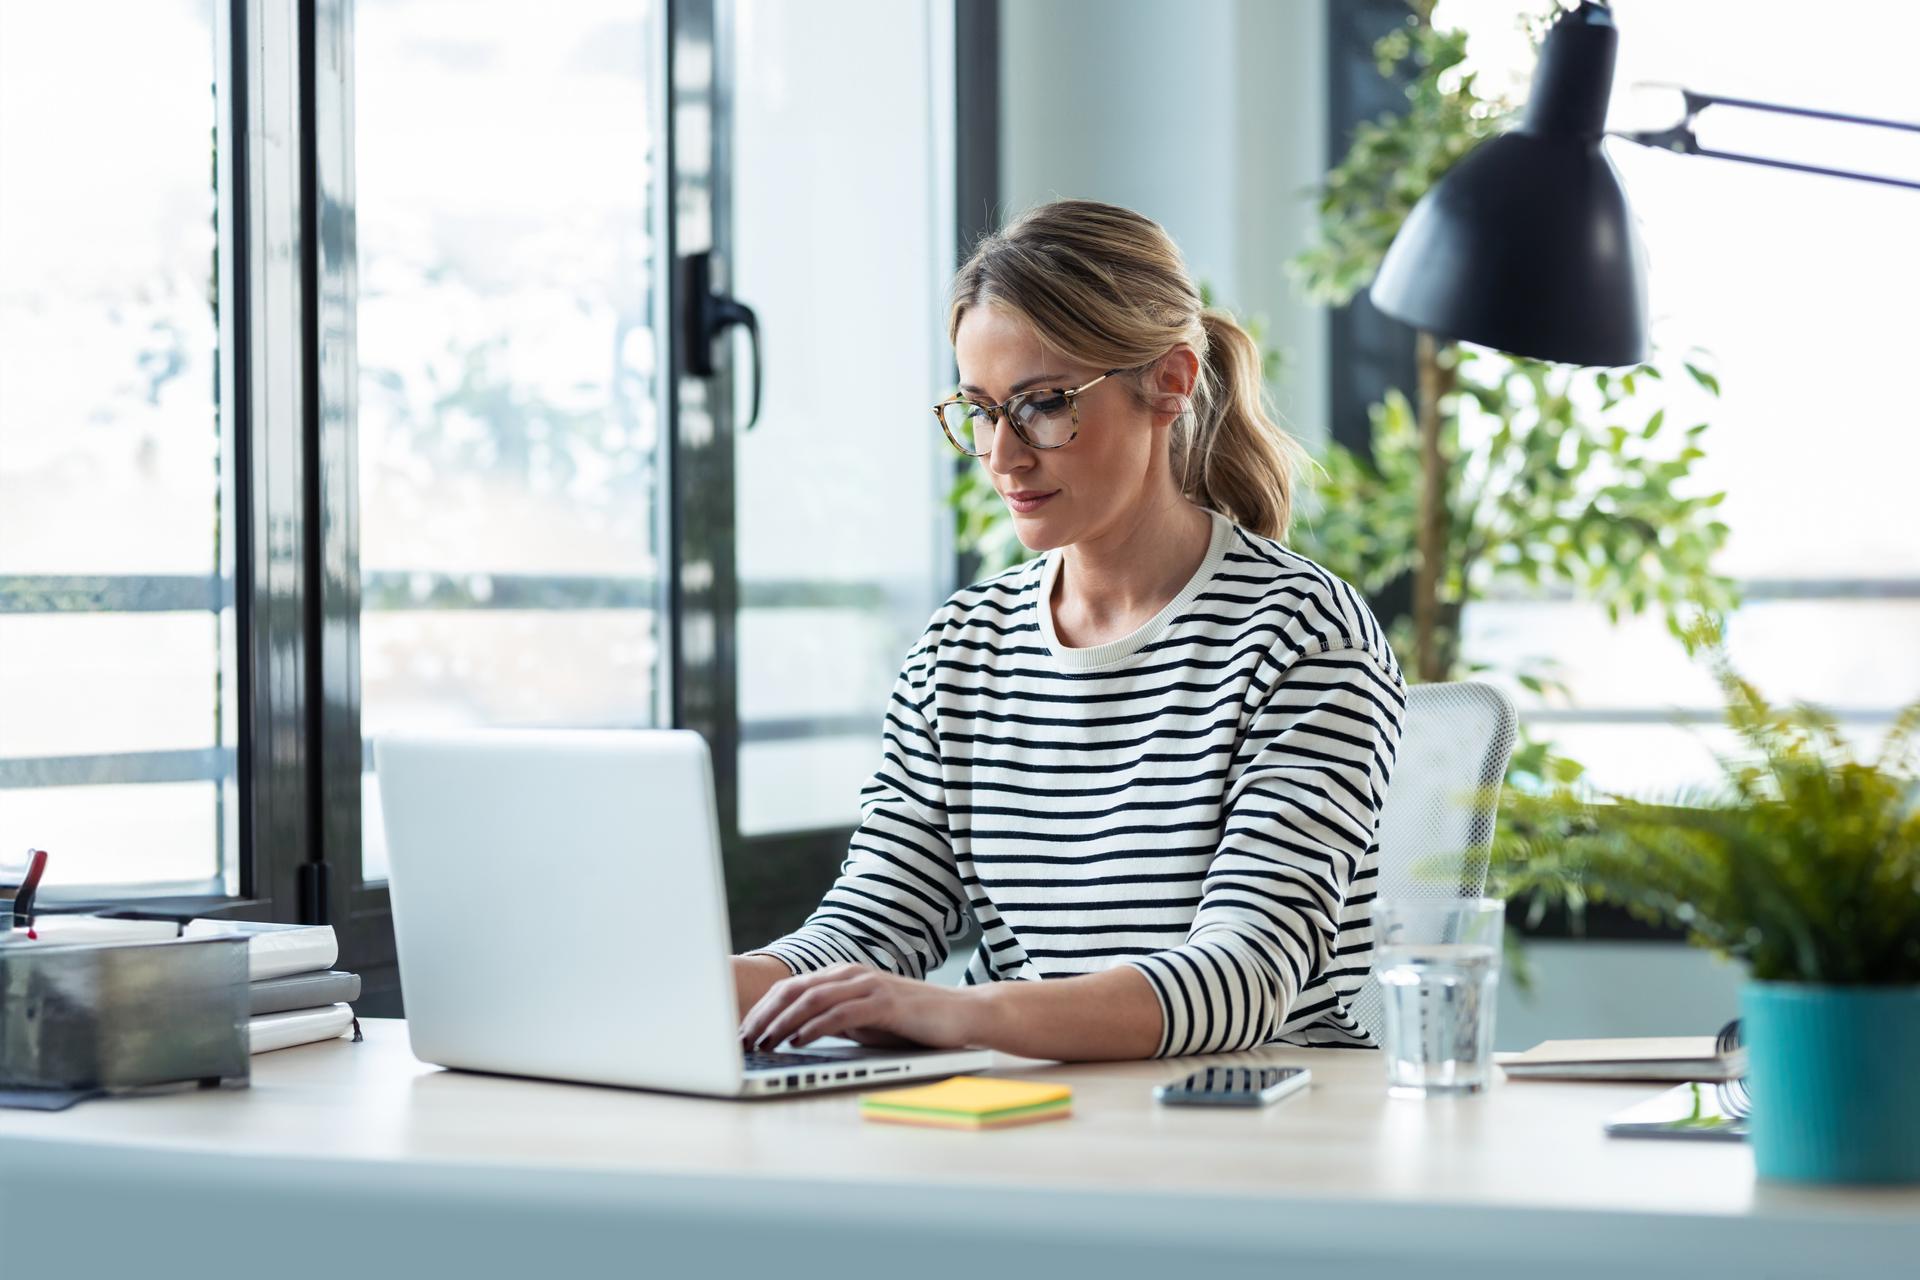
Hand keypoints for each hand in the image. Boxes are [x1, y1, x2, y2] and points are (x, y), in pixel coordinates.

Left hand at [738, 963, 990, 1052]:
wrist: (961, 1015)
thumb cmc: (911, 1023)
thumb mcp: (864, 1022)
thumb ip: (833, 1021)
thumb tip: (794, 1035)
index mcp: (842, 976)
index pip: (789, 988)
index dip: (760, 1010)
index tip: (739, 1033)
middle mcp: (851, 975)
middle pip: (792, 990)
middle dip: (761, 1016)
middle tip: (741, 1042)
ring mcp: (868, 985)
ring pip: (811, 999)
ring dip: (781, 1023)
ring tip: (761, 1044)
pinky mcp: (884, 1002)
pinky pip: (840, 1013)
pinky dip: (814, 1027)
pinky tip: (796, 1042)